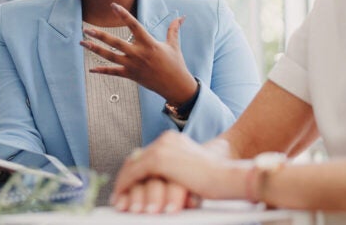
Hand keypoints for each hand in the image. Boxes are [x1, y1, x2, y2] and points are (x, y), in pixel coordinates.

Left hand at [80, 2, 197, 104]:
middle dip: (99, 35)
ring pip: (110, 56)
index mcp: (149, 43)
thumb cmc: (176, 64)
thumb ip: (173, 30)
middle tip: (86, 29)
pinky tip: (91, 68)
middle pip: (115, 42)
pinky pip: (114, 72)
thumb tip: (182, 17)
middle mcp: (138, 53)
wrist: (176, 86)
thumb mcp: (174, 45)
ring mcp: (133, 65)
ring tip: (83, 43)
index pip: (134, 25)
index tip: (113, 5)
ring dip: (95, 49)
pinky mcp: (131, 75)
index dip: (123, 14)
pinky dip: (102, 70)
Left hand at [111, 131, 250, 212]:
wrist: (227, 177)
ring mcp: (161, 147)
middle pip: (135, 159)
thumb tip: (155, 186)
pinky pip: (133, 174)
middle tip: (118, 198)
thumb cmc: (214, 179)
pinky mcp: (159, 159)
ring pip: (133, 168)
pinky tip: (125, 201)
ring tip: (121, 204)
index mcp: (173, 140)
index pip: (145, 155)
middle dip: (125, 180)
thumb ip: (172, 173)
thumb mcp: (188, 173)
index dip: (133, 172)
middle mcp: (165, 140)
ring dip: (125, 188)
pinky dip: (126, 188)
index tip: (126, 188)